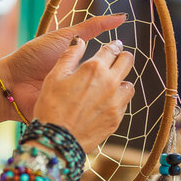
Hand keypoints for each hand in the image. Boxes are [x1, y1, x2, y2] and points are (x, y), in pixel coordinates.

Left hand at [0, 14, 127, 120]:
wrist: (11, 81)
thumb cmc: (34, 56)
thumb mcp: (66, 37)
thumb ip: (92, 28)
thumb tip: (122, 17)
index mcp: (81, 66)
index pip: (106, 65)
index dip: (115, 63)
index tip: (126, 59)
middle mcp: (79, 84)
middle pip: (105, 86)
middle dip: (110, 83)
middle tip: (115, 78)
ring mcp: (73, 100)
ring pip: (99, 103)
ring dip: (103, 99)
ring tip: (108, 93)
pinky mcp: (66, 114)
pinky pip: (84, 118)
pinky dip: (91, 115)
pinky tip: (97, 109)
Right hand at [33, 37, 134, 151]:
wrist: (57, 140)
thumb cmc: (50, 106)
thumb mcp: (54, 76)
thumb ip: (69, 55)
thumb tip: (79, 40)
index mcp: (94, 68)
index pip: (111, 49)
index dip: (113, 45)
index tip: (114, 45)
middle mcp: (110, 83)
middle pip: (127, 61)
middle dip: (123, 57)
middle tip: (116, 59)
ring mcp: (116, 102)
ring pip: (129, 85)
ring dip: (122, 81)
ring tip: (111, 84)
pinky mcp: (116, 119)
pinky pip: (124, 104)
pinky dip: (118, 100)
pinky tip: (106, 103)